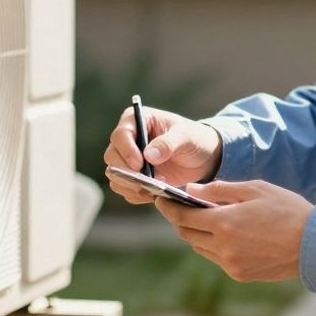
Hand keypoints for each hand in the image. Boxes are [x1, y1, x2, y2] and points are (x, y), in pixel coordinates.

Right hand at [103, 105, 222, 204]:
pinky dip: (136, 195)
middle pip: (112, 157)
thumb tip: (148, 155)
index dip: (127, 151)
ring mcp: (128, 159)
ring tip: (153, 188)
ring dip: (131, 186)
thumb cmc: (194, 139)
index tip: (140, 164)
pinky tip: (154, 194)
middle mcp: (128, 139)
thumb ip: (168, 143)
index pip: (120, 135)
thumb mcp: (186, 137)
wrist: (204, 158)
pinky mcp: (133, 176)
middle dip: (126, 172)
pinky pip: (124, 189)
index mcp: (136, 120)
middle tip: (147, 182)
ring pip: (114, 175)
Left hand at [154, 180, 312, 281]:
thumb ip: (219, 190)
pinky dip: (212, 246)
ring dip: (195, 234)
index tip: (159, 199)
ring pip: (200, 248)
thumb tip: (191, 191)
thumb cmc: (286, 209)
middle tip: (176, 207)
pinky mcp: (240, 274)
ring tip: (199, 219)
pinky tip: (222, 233)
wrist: (314, 243)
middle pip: (187, 235)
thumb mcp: (254, 189)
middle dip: (178, 220)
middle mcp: (223, 247)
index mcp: (225, 223)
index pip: (183, 217)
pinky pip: (216, 258)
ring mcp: (231, 264)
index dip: (168, 207)